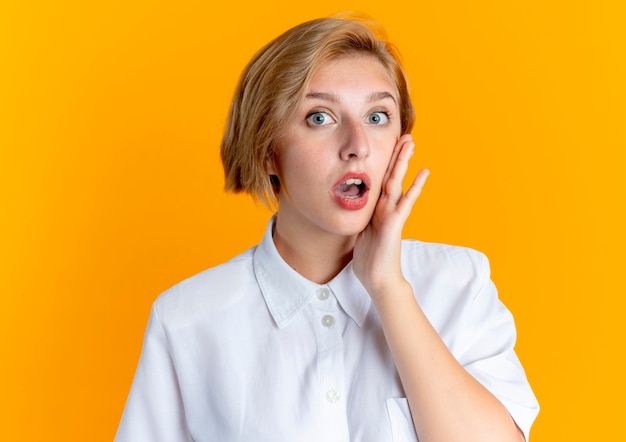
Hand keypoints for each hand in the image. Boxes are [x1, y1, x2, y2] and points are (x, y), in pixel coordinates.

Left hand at [352, 134, 428, 298]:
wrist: (378, 279)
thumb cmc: (369, 260)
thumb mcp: (360, 233)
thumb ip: (361, 218)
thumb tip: (352, 209)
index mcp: (376, 209)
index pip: (380, 181)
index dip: (383, 163)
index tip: (386, 146)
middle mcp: (385, 208)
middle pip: (391, 176)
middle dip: (397, 155)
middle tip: (405, 135)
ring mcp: (392, 214)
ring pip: (398, 182)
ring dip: (404, 162)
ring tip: (411, 142)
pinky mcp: (395, 223)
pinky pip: (406, 201)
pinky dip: (415, 187)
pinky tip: (424, 172)